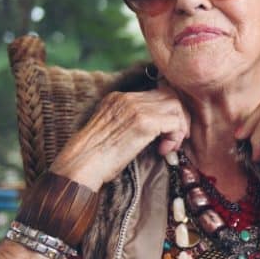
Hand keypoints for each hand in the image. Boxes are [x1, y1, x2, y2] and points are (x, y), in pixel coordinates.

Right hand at [50, 85, 189, 189]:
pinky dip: (175, 136)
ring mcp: (135, 108)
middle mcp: (127, 98)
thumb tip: (156, 129)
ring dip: (179, 128)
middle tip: (174, 139)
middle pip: (169, 96)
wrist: (80, 166)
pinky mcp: (143, 123)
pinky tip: (164, 150)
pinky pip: (174, 122)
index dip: (168, 111)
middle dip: (179, 117)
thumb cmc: (93, 158)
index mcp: (117, 98)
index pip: (156, 93)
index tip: (167, 131)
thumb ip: (129, 122)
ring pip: (175, 106)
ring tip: (169, 146)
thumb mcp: (110, 131)